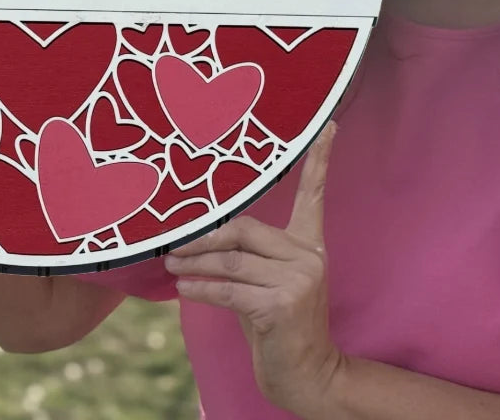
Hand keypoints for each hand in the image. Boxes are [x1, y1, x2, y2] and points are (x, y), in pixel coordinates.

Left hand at [165, 122, 341, 415]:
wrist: (307, 374)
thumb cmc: (277, 323)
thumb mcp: (265, 281)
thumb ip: (246, 254)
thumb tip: (199, 235)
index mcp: (309, 244)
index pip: (314, 193)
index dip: (320, 159)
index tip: (328, 125)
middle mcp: (308, 256)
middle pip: (245, 229)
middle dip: (204, 237)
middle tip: (174, 242)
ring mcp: (297, 280)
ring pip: (231, 261)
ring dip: (194, 263)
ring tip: (171, 263)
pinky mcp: (280, 305)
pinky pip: (228, 289)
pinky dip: (200, 287)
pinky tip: (183, 286)